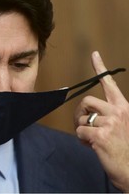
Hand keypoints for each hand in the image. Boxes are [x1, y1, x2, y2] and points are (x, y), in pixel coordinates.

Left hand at [74, 51, 128, 191]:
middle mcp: (118, 112)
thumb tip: (88, 115)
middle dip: (80, 112)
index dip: (100, 68)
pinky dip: (82, 139)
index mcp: (124, 108)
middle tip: (83, 124)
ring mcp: (110, 123)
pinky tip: (92, 145)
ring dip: (82, 128)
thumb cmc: (126, 149)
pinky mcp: (101, 135)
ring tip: (92, 138)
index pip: (110, 84)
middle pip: (86, 101)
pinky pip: (80, 131)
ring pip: (82, 118)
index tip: (94, 54)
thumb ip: (109, 117)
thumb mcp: (122, 127)